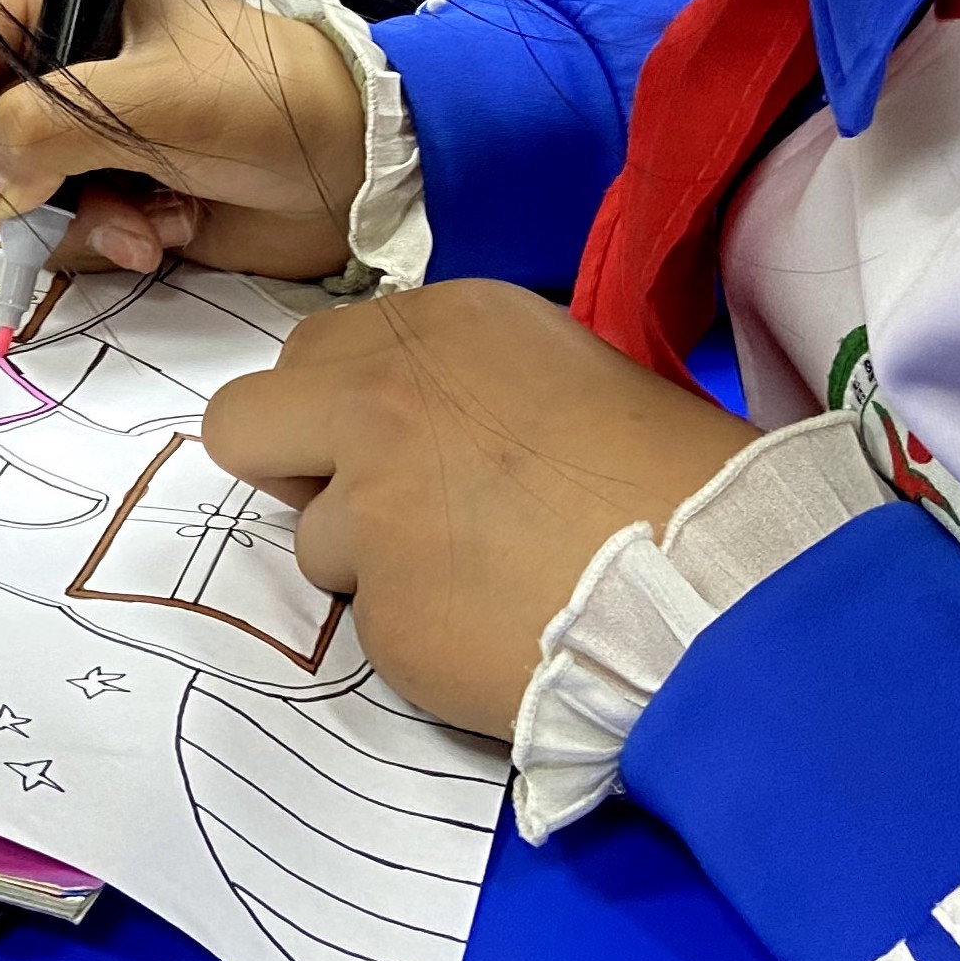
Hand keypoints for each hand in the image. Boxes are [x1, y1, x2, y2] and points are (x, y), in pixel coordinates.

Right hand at [0, 0, 365, 281]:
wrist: (360, 168)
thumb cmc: (268, 99)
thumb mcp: (153, 99)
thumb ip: (49, 129)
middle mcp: (62, 60)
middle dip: (28, 186)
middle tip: (79, 205)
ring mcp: (86, 131)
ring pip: (15, 197)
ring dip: (78, 223)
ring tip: (150, 223)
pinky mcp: (114, 189)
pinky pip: (65, 232)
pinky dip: (112, 241)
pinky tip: (170, 228)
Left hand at [201, 278, 761, 731]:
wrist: (714, 577)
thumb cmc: (666, 470)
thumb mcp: (558, 365)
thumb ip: (456, 378)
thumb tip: (401, 415)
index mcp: (436, 326)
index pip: (312, 353)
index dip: (341, 406)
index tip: (393, 442)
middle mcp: (381, 399)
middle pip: (245, 421)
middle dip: (290, 465)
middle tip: (367, 506)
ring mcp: (371, 508)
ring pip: (315, 541)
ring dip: (376, 566)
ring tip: (483, 579)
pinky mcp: (383, 611)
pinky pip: (371, 624)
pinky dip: (421, 634)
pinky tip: (496, 628)